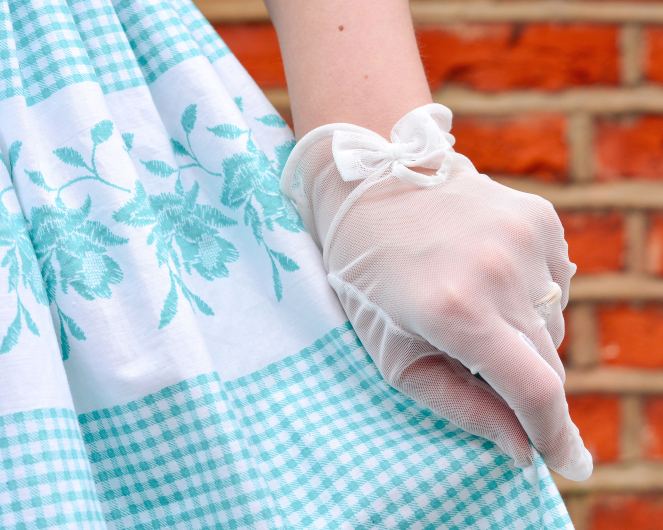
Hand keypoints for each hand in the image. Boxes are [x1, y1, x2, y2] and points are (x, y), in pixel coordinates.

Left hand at [281, 103, 591, 480]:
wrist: (370, 191)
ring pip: (552, 322)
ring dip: (523, 333)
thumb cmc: (370, 283)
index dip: (555, 433)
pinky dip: (530, 294)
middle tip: (482, 362)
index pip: (535, 389)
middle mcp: (497, 271)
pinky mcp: (537, 216)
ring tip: (472, 305)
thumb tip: (521, 449)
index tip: (567, 461)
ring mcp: (522, 237)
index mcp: (453, 312)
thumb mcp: (395, 356)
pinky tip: (488, 274)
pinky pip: (557, 280)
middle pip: (548, 359)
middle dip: (524, 381)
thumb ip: (461, 407)